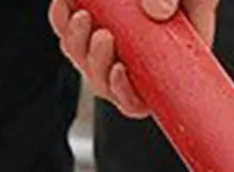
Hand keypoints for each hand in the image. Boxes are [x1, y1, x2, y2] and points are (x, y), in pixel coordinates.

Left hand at [48, 0, 217, 118]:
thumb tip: (156, 12)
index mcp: (171, 61)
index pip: (144, 99)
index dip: (127, 96)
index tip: (120, 70)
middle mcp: (142, 57)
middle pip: (108, 85)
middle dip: (97, 66)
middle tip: (103, 35)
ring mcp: (117, 40)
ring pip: (86, 62)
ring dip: (77, 46)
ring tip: (82, 16)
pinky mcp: (96, 19)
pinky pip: (70, 34)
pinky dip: (62, 22)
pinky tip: (66, 4)